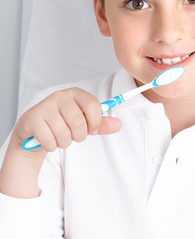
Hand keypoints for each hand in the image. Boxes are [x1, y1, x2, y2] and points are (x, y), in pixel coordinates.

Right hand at [0, 88, 120, 198]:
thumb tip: (118, 125)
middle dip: (78, 136)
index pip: (93, 105)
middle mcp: (59, 96)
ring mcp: (44, 107)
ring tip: (58, 136)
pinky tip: (47, 139)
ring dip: (64, 142)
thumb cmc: (62, 123)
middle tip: (72, 134)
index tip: (92, 130)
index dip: (95, 122)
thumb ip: (100, 124)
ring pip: (64, 134)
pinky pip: (50, 141)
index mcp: (75, 93)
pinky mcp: (32, 120)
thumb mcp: (83, 122)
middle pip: (79, 123)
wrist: (35, 130)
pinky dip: (51, 145)